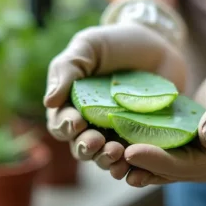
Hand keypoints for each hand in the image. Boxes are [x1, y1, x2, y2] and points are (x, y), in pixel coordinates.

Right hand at [44, 22, 185, 178]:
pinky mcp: (142, 136)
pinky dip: (130, 163)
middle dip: (84, 147)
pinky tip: (132, 160)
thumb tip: (49, 102)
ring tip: (115, 151)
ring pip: (104, 156)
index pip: (61, 124)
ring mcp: (117, 132)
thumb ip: (66, 69)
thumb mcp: (88, 46)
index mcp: (72, 104)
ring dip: (105, 159)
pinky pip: (133, 157)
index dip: (65, 126)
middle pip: (80, 146)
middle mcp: (92, 123)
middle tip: (95, 141)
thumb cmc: (115, 43)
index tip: (77, 121)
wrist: (157, 43)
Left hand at [123, 47, 205, 186]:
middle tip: (111, 156)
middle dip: (145, 164)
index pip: (197, 165)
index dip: (163, 161)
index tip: (131, 151)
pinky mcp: (198, 146)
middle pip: (180, 170)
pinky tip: (123, 150)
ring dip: (142, 164)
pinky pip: (171, 154)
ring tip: (110, 159)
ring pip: (172, 167)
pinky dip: (149, 153)